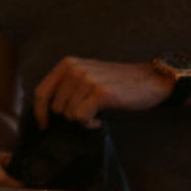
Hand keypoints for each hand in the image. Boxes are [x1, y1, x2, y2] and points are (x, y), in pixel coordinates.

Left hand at [33, 56, 171, 130]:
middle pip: (55, 107)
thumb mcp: (86, 76)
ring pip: (68, 114)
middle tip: (88, 111)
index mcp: (67, 64)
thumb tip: (43, 111)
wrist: (152, 80)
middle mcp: (74, 69)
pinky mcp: (100, 92)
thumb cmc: (117, 83)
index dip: (38, 112)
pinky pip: (81, 118)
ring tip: (97, 112)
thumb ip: (66, 86)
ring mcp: (87, 79)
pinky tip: (100, 119)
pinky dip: (90, 124)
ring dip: (82, 119)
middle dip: (69, 115)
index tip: (43, 125)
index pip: (41, 92)